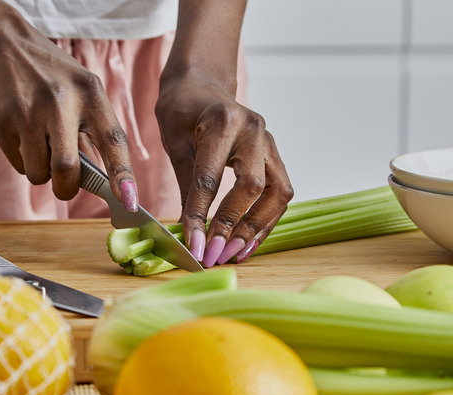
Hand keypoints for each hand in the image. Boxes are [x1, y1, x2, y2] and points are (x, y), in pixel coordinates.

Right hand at [0, 12, 137, 207]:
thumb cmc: (50, 74)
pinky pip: (18, 165)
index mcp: (90, 93)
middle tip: (66, 187)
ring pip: (39, 173)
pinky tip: (22, 135)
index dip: (123, 175)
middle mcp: (60, 101)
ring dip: (42, 173)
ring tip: (40, 146)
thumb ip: (91, 132)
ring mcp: (27, 112)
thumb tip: (101, 181)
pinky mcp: (0, 122)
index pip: (113, 140)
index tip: (130, 201)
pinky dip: (23, 161)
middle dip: (67, 188)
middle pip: (67, 168)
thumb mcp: (80, 90)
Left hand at [155, 76, 293, 267]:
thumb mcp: (174, 143)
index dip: (201, 215)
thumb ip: (186, 186)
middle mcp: (254, 130)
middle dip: (235, 225)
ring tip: (237, 253)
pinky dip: (265, 220)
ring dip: (258, 228)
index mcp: (222, 122)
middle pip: (256, 186)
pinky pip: (278, 193)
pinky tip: (249, 241)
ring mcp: (270, 142)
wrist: (202, 84)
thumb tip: (189, 233)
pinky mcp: (275, 155)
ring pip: (278, 193)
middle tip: (217, 253)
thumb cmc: (183, 110)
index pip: (211, 178)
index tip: (194, 245)